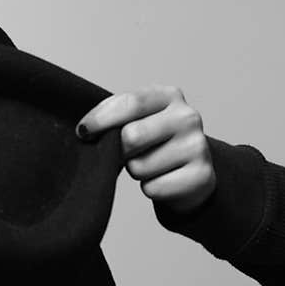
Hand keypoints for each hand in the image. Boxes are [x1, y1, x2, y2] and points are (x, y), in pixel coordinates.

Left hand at [76, 85, 215, 213]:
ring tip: (150, 166)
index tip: (83, 131)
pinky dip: (150, 188)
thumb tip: (85, 130)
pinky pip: (153, 188)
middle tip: (127, 153)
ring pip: (140, 167)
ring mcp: (198, 147)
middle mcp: (188, 117)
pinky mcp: (201, 176)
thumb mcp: (138, 119)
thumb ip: (116, 116)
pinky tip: (163, 180)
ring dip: (136, 171)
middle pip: (131, 136)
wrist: (192, 173)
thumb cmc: (156, 143)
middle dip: (120, 150)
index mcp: (170, 96)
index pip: (131, 103)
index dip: (101, 119)